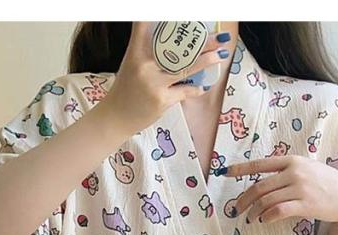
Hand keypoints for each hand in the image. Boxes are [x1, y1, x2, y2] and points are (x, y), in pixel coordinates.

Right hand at [102, 22, 230, 134]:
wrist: (116, 117)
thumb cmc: (127, 89)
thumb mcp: (132, 64)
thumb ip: (149, 52)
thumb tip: (174, 44)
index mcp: (135, 52)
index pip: (144, 24)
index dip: (155, 15)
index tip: (179, 13)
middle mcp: (144, 64)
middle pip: (177, 47)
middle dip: (200, 41)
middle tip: (218, 36)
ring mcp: (153, 83)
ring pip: (186, 68)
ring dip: (206, 61)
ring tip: (220, 55)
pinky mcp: (161, 100)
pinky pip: (184, 91)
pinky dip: (194, 89)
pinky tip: (202, 87)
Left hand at [225, 155, 337, 228]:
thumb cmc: (326, 184)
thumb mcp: (307, 169)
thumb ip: (287, 171)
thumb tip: (262, 183)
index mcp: (292, 161)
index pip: (260, 163)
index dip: (240, 169)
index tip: (225, 172)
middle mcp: (295, 172)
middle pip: (259, 186)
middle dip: (243, 200)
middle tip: (237, 209)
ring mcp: (301, 188)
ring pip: (266, 200)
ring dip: (254, 212)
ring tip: (251, 218)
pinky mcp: (306, 204)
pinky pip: (278, 210)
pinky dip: (267, 217)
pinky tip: (265, 220)